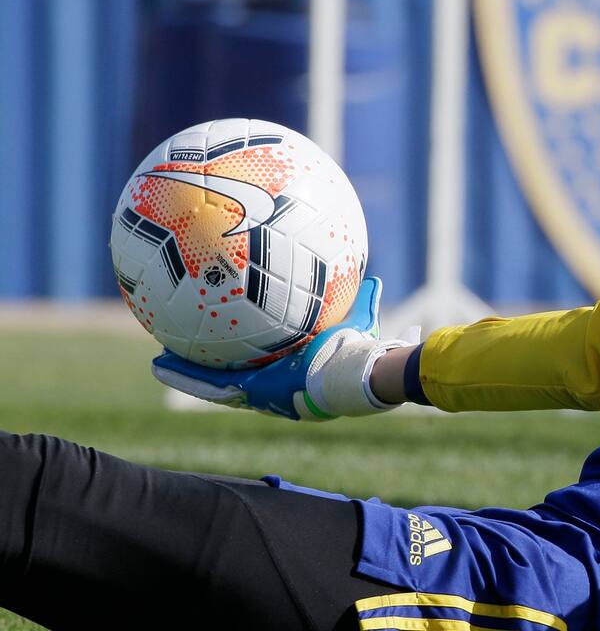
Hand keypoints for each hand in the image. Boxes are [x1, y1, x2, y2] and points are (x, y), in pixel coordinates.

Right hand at [152, 277, 419, 419]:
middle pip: (228, 377)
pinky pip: (210, 383)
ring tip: (157, 362)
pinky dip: (185, 374)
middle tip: (180, 352)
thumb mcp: (357, 322)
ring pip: (211, 383)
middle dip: (205, 368)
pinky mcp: (251, 392)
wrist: (352, 373)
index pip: (259, 364)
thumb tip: (372, 276)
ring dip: (184, 373)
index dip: (241, 358)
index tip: (226, 344)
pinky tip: (160, 362)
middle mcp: (271, 385)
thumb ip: (363, 301)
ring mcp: (259, 392)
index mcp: (289, 371)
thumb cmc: (357, 351)